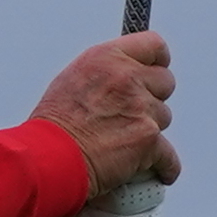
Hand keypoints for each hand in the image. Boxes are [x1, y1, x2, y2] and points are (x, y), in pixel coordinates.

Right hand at [29, 34, 179, 206]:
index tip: (156, 71)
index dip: (157, 61)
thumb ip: (104, 73)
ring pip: (164, 118)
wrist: (47, 159)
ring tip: (123, 144)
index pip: (153, 45)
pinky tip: (155, 170)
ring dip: (149, 131)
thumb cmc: (52, 127)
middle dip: (152, 99)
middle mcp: (126, 77)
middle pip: (165, 82)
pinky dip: (163, 167)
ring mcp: (140, 108)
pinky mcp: (148, 139)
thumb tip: (124, 76)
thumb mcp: (72, 80)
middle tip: (132, 115)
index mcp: (106, 58)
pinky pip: (169, 156)